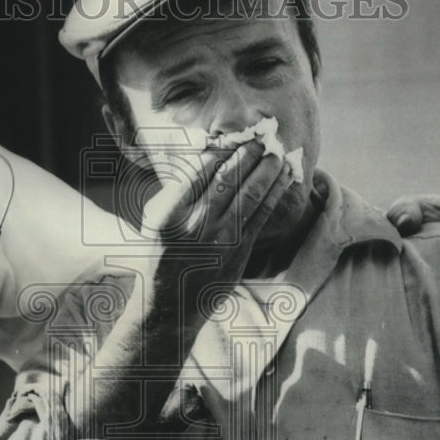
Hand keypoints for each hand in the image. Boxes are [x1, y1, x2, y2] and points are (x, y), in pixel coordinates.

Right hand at [142, 140, 293, 335]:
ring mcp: (220, 238)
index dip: (221, 150)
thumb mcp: (156, 219)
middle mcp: (195, 223)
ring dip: (267, 169)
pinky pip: (262, 215)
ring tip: (277, 152)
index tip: (234, 137)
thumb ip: (177, 190)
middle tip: (262, 137)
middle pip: (228, 178)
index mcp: (169, 212)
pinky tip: (283, 179)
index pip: (199, 171)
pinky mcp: (239, 250)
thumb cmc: (161, 254)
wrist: (171, 302)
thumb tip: (207, 154)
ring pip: (249, 194)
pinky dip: (274, 193)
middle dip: (249, 153)